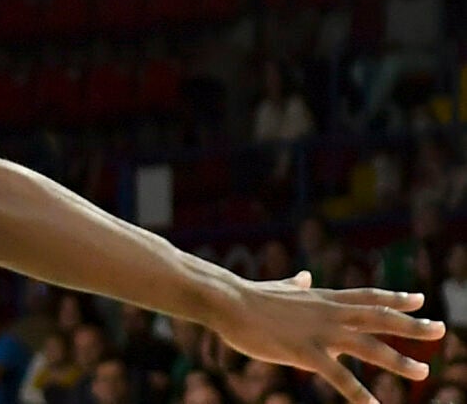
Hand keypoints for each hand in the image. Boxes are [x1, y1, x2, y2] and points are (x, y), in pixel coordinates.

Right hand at [213, 271, 442, 403]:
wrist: (228, 301)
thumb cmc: (249, 296)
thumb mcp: (279, 288)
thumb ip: (295, 285)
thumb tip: (303, 276)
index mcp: (323, 298)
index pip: (368, 297)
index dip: (395, 298)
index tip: (420, 300)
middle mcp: (329, 313)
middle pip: (380, 318)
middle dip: (412, 325)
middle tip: (440, 329)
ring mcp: (320, 333)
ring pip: (369, 347)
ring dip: (399, 361)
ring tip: (423, 372)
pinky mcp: (306, 352)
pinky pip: (339, 377)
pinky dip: (359, 393)